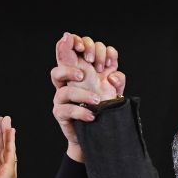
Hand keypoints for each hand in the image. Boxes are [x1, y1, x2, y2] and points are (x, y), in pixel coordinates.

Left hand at [0, 116, 16, 177]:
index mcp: (0, 173)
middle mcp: (6, 169)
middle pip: (3, 146)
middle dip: (2, 132)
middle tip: (2, 118)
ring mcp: (9, 168)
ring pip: (7, 146)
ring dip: (7, 132)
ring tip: (6, 119)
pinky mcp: (9, 169)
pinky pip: (10, 151)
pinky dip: (11, 140)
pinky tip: (11, 130)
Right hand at [51, 32, 124, 161]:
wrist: (98, 134)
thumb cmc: (104, 110)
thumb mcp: (114, 92)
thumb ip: (117, 80)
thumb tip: (112, 75)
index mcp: (80, 70)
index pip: (76, 46)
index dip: (84, 43)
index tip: (100, 58)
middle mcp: (68, 80)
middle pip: (62, 58)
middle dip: (77, 60)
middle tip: (96, 68)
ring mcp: (61, 96)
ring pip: (61, 86)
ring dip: (81, 91)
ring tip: (97, 100)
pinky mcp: (60, 113)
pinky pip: (66, 109)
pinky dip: (81, 112)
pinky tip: (93, 116)